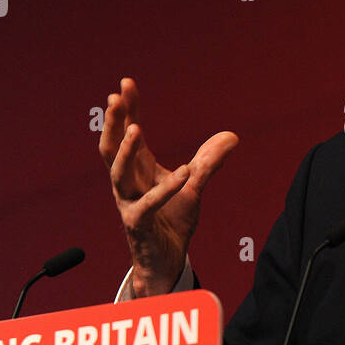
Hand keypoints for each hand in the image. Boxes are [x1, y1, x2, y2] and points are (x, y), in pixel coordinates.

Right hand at [98, 77, 238, 296]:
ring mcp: (129, 203)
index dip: (128, 110)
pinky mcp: (139, 224)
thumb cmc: (171, 222)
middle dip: (113, 123)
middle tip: (114, 98)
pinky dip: (166, 188)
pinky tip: (183, 172)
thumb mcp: (194, 186)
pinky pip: (148, 204)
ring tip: (135, 129)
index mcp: (138, 169)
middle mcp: (128, 183)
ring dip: (125, 151)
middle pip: (112, 148)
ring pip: (118, 174)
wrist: (167, 261)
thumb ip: (208, 161)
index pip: (129, 133)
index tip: (126, 84)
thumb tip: (232, 136)